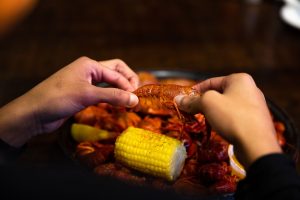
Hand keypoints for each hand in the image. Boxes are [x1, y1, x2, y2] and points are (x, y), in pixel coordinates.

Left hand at [0, 57, 138, 146]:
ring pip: (109, 83)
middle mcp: (89, 71)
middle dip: (127, 81)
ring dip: (120, 90)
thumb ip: (113, 96)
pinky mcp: (82, 95)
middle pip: (116, 72)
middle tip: (136, 95)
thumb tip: (135, 99)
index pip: (117, 73)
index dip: (128, 85)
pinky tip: (116, 104)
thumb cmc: (58, 98)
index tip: (136, 100)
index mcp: (90, 65)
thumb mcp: (87, 95)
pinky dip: (112, 97)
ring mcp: (85, 83)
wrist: (34, 113)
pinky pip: (102, 93)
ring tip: (129, 101)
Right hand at [175, 73, 281, 167]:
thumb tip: (178, 99)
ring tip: (204, 120)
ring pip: (227, 106)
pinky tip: (218, 128)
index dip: (196, 89)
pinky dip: (224, 120)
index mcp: (240, 79)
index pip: (212, 81)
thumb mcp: (208, 104)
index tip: (185, 99)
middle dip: (204, 102)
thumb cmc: (232, 117)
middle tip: (192, 111)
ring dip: (214, 112)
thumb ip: (192, 100)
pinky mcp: (256, 121)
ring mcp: (255, 106)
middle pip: (220, 93)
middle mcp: (250, 89)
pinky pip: (235, 117)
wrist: (257, 145)